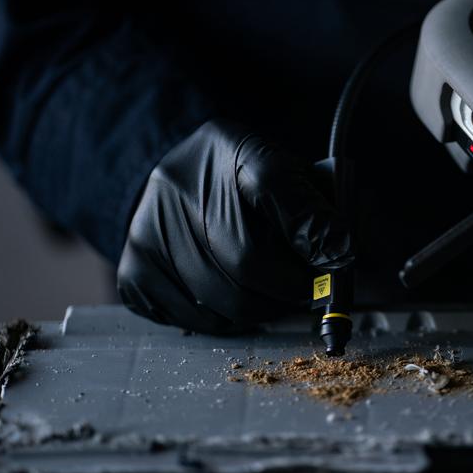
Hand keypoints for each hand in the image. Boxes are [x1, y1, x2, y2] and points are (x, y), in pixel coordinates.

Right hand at [117, 120, 351, 332]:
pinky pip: (195, 320)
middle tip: (303, 288)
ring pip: (224, 305)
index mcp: (231, 152)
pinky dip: (225, 319)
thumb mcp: (291, 177)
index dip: (310, 234)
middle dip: (288, 289)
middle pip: (247, 266)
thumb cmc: (249, 183)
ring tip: (267, 288)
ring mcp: (147, 231)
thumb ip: (315, 209)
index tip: (332, 266)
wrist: (184, 178)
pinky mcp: (133, 270)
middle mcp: (177, 188)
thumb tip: (339, 253)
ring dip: (261, 309)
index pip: (275, 187)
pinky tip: (230, 292)